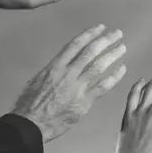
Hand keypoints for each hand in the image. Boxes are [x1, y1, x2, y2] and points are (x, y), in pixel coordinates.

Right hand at [11, 24, 126, 142]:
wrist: (30, 125)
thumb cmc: (29, 104)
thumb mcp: (38, 80)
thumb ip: (54, 70)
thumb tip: (63, 63)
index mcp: (55, 66)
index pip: (75, 44)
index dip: (90, 34)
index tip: (100, 27)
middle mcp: (67, 73)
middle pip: (90, 52)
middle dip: (105, 40)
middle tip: (117, 34)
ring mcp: (76, 87)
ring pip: (98, 66)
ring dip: (112, 55)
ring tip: (122, 48)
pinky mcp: (84, 102)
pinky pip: (103, 86)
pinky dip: (114, 77)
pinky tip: (122, 69)